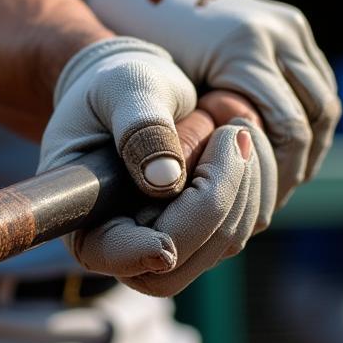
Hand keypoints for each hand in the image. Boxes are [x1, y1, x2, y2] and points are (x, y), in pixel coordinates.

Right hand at [38, 42, 275, 294]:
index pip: (110, 252)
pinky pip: (248, 222)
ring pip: (224, 241)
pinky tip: (242, 140)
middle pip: (179, 259)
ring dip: (246, 181)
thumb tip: (165, 179)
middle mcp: (126, 243)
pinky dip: (258, 181)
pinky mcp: (206, 231)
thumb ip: (141, 127)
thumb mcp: (123, 89)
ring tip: (234, 123)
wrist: (138, 88)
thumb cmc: (117, 84)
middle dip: (217, 201)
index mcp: (85, 218)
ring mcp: (170, 242)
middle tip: (234, 132)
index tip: (164, 249)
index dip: (138, 254)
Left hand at [58, 0, 340, 205]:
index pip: (289, 129)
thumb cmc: (138, 48)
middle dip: (301, 164)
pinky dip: (306, 115)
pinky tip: (283, 148)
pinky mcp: (290, 23)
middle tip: (276, 201)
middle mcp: (276, 31)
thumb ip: (198, 134)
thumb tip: (214, 192)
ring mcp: (288, 24)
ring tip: (282, 181)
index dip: (281, 176)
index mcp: (244, 48)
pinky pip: (314, 78)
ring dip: (310, 143)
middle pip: (318, 115)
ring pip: (323, 98)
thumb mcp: (165, 94)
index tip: (261, 208)